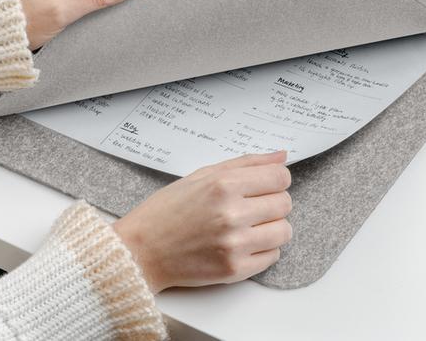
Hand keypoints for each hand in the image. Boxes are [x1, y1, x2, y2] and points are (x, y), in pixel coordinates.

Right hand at [114, 151, 292, 291]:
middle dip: (272, 203)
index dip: (276, 180)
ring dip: (271, 228)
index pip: (280, 177)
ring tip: (248, 227)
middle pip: (285, 204)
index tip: (265, 185)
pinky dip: (262, 250)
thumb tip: (282, 156)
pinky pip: (273, 257)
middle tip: (250, 207)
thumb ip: (246, 163)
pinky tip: (241, 244)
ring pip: (284, 231)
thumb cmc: (168, 211)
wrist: (140, 251)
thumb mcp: (202, 175)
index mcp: (224, 185)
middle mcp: (232, 214)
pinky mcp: (234, 269)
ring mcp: (234, 244)